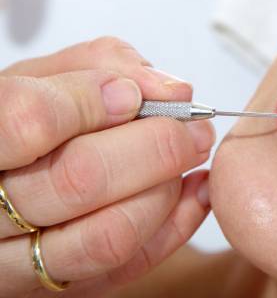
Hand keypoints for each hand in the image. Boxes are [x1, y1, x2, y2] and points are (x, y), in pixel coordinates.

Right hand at [0, 37, 213, 297]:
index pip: (30, 121)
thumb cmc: (21, 120)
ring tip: (189, 156)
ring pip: (109, 235)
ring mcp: (19, 260)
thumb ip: (100, 65)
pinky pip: (127, 267)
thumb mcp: (43, 79)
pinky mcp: (58, 286)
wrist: (5, 175)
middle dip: (157, 145)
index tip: (132, 94)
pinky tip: (190, 192)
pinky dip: (175, 225)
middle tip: (191, 126)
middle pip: (82, 180)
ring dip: (167, 189)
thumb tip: (170, 88)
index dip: (93, 102)